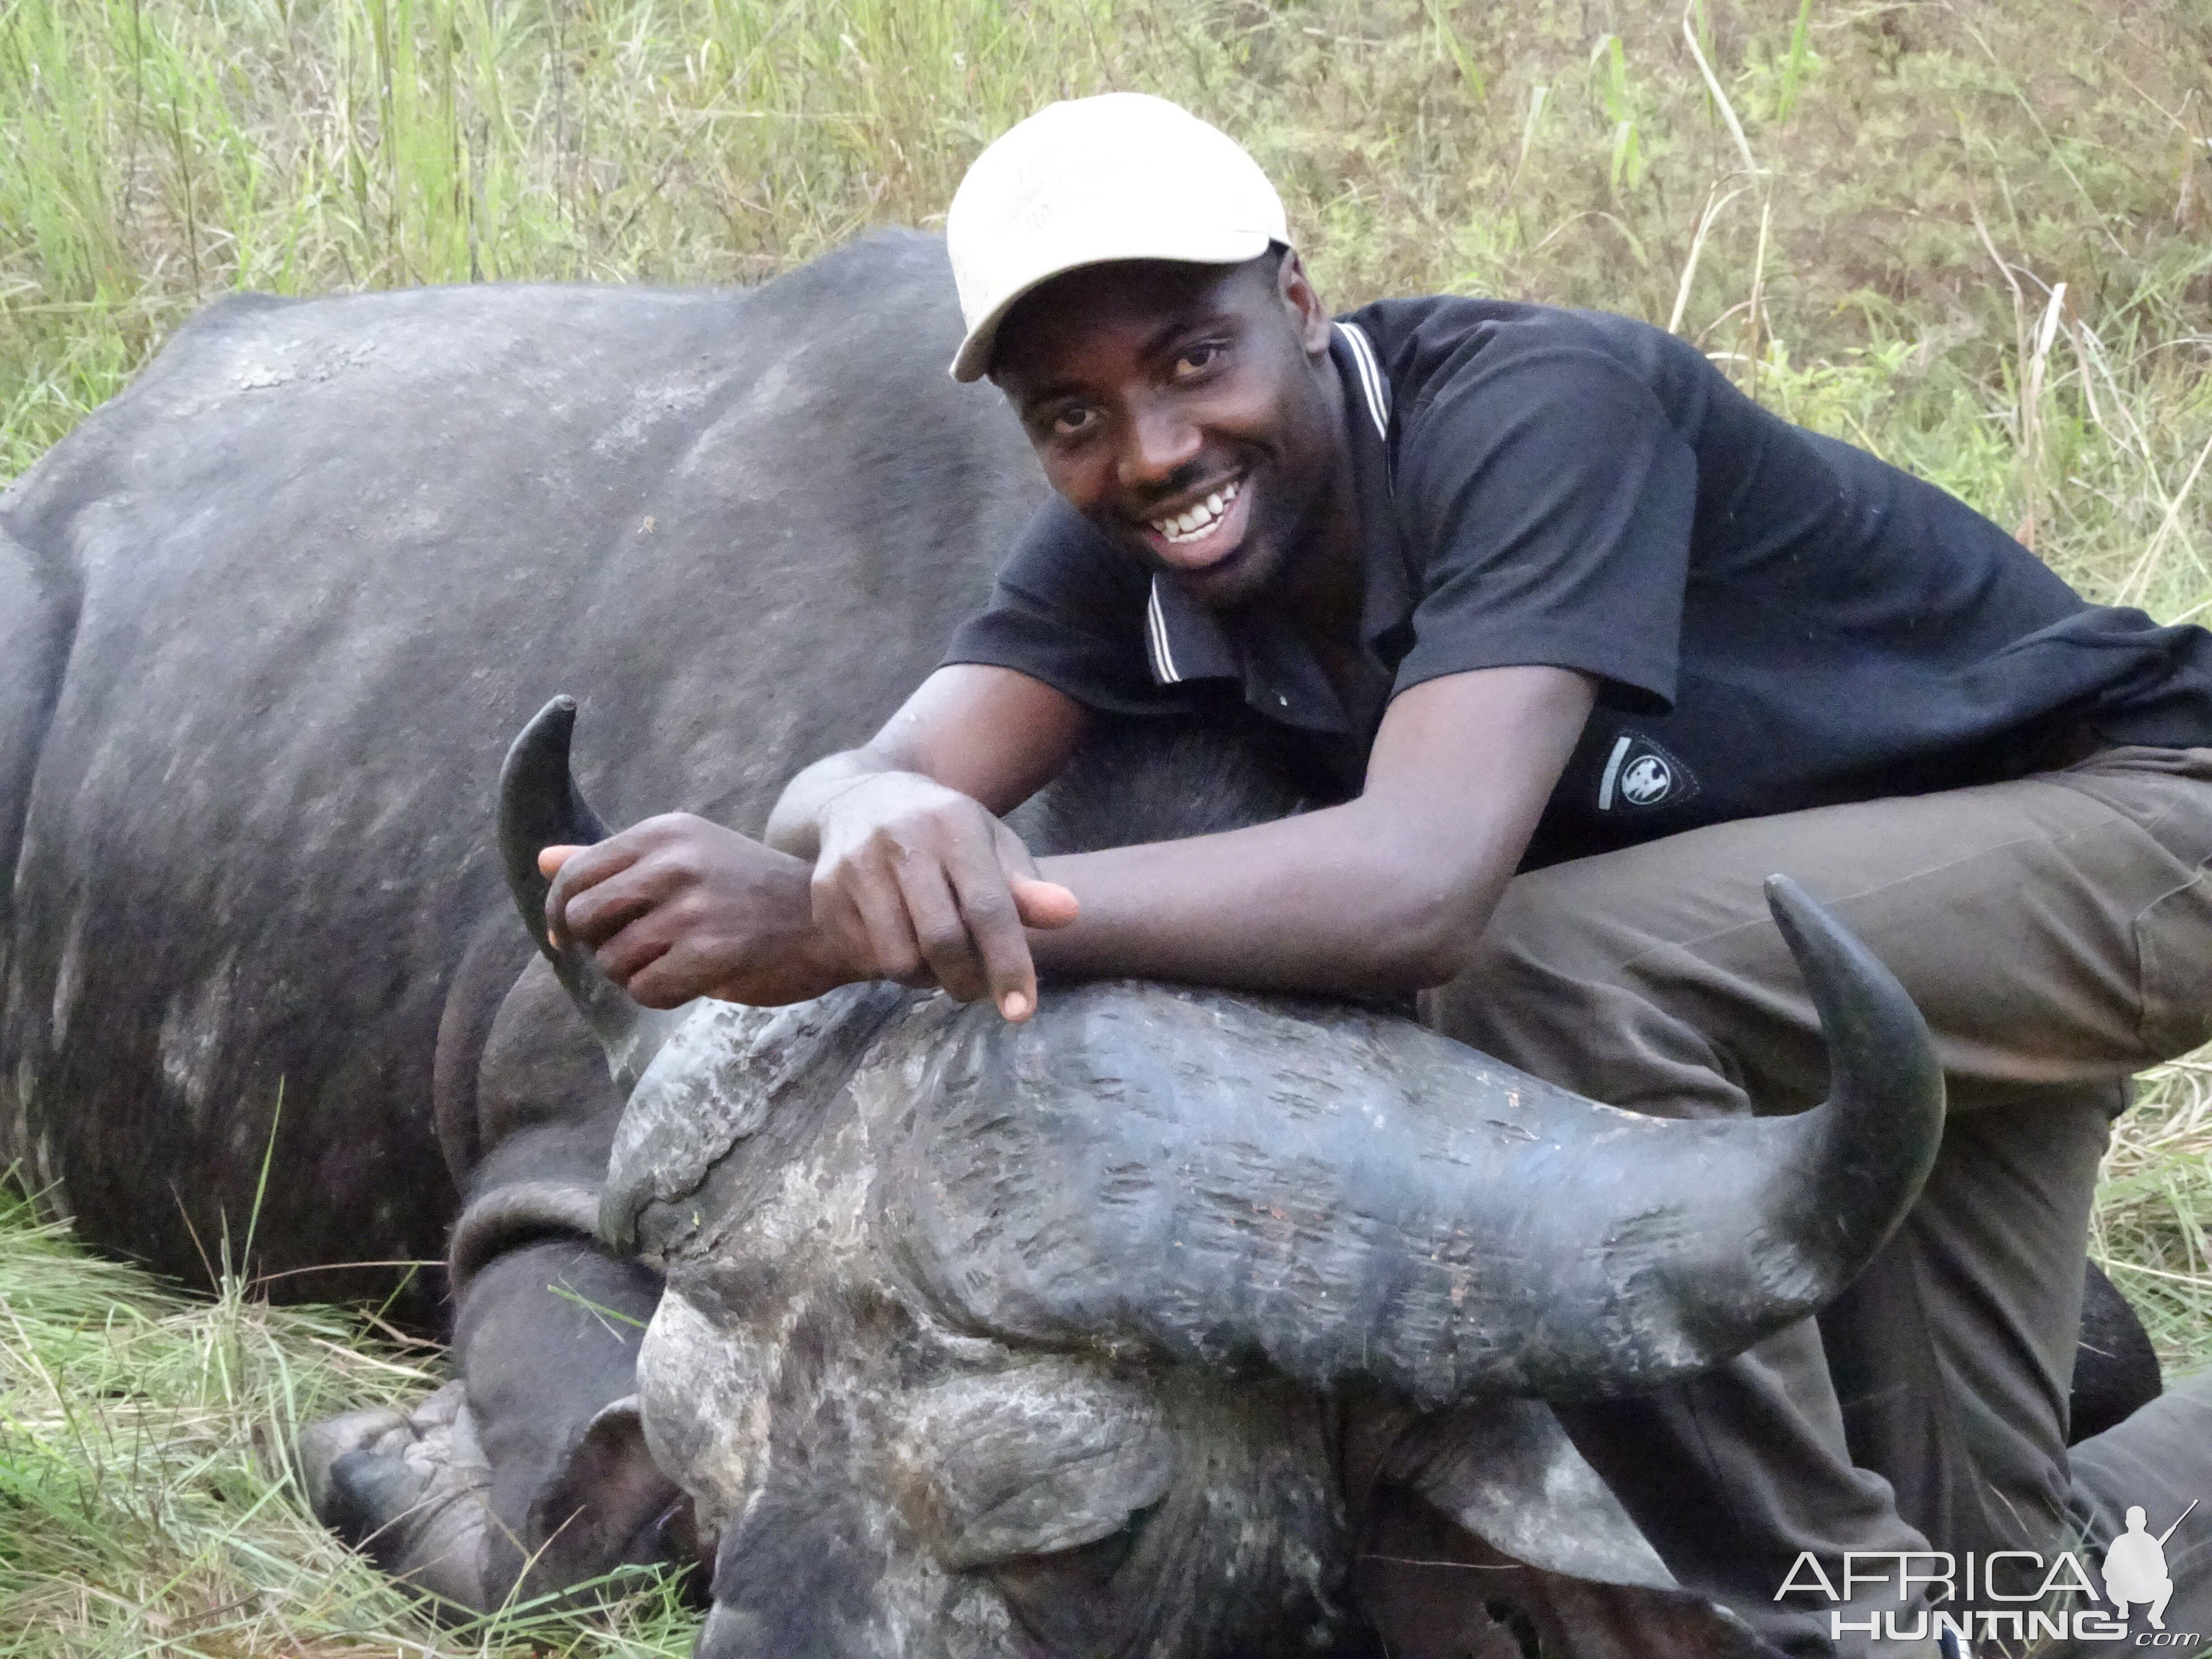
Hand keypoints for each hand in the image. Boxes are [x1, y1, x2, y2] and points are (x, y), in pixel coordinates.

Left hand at [539, 814, 853, 1009]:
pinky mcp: (711, 954)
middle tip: (630, 953)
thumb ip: (613, 860)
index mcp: (665, 833)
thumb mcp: (686, 857)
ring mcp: (693, 908)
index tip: (570, 938)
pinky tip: (690, 981)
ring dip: (632, 974)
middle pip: (584, 917)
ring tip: (671, 963)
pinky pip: (645, 989)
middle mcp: (675, 863)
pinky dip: (658, 995)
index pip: (575, 874)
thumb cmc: (752, 892)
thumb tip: (542, 857)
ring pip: (612, 959)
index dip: (560, 912)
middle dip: (596, 945)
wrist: (831, 920)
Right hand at [810, 772, 1077, 1020]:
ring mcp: (855, 863)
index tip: (1021, 1012)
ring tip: (935, 961)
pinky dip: (886, 967)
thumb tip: (1069, 914)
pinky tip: (897, 942)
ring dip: (924, 979)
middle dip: (966, 981)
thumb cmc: (942, 832)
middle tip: (975, 990)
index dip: (1008, 964)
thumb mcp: (990, 845)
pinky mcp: (824, 890)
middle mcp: (902, 838)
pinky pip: (861, 958)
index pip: (988, 907)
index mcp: (955, 823)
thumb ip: (1026, 886)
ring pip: (897, 959)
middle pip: (941, 940)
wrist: (857, 798)